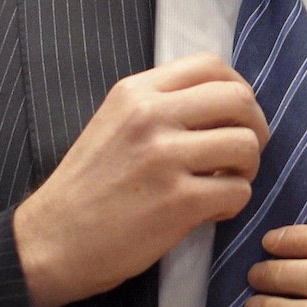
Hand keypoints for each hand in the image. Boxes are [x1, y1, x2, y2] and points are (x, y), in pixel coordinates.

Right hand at [14, 53, 268, 306]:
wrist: (51, 241)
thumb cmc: (87, 186)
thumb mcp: (114, 123)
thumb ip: (161, 106)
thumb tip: (222, 106)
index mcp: (137, 92)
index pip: (211, 65)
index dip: (237, 89)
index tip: (234, 116)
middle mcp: (151, 116)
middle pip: (238, 99)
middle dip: (255, 127)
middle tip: (243, 153)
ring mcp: (165, 158)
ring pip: (246, 145)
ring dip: (247, 169)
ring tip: (224, 183)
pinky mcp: (177, 202)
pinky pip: (237, 192)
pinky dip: (233, 204)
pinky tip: (209, 211)